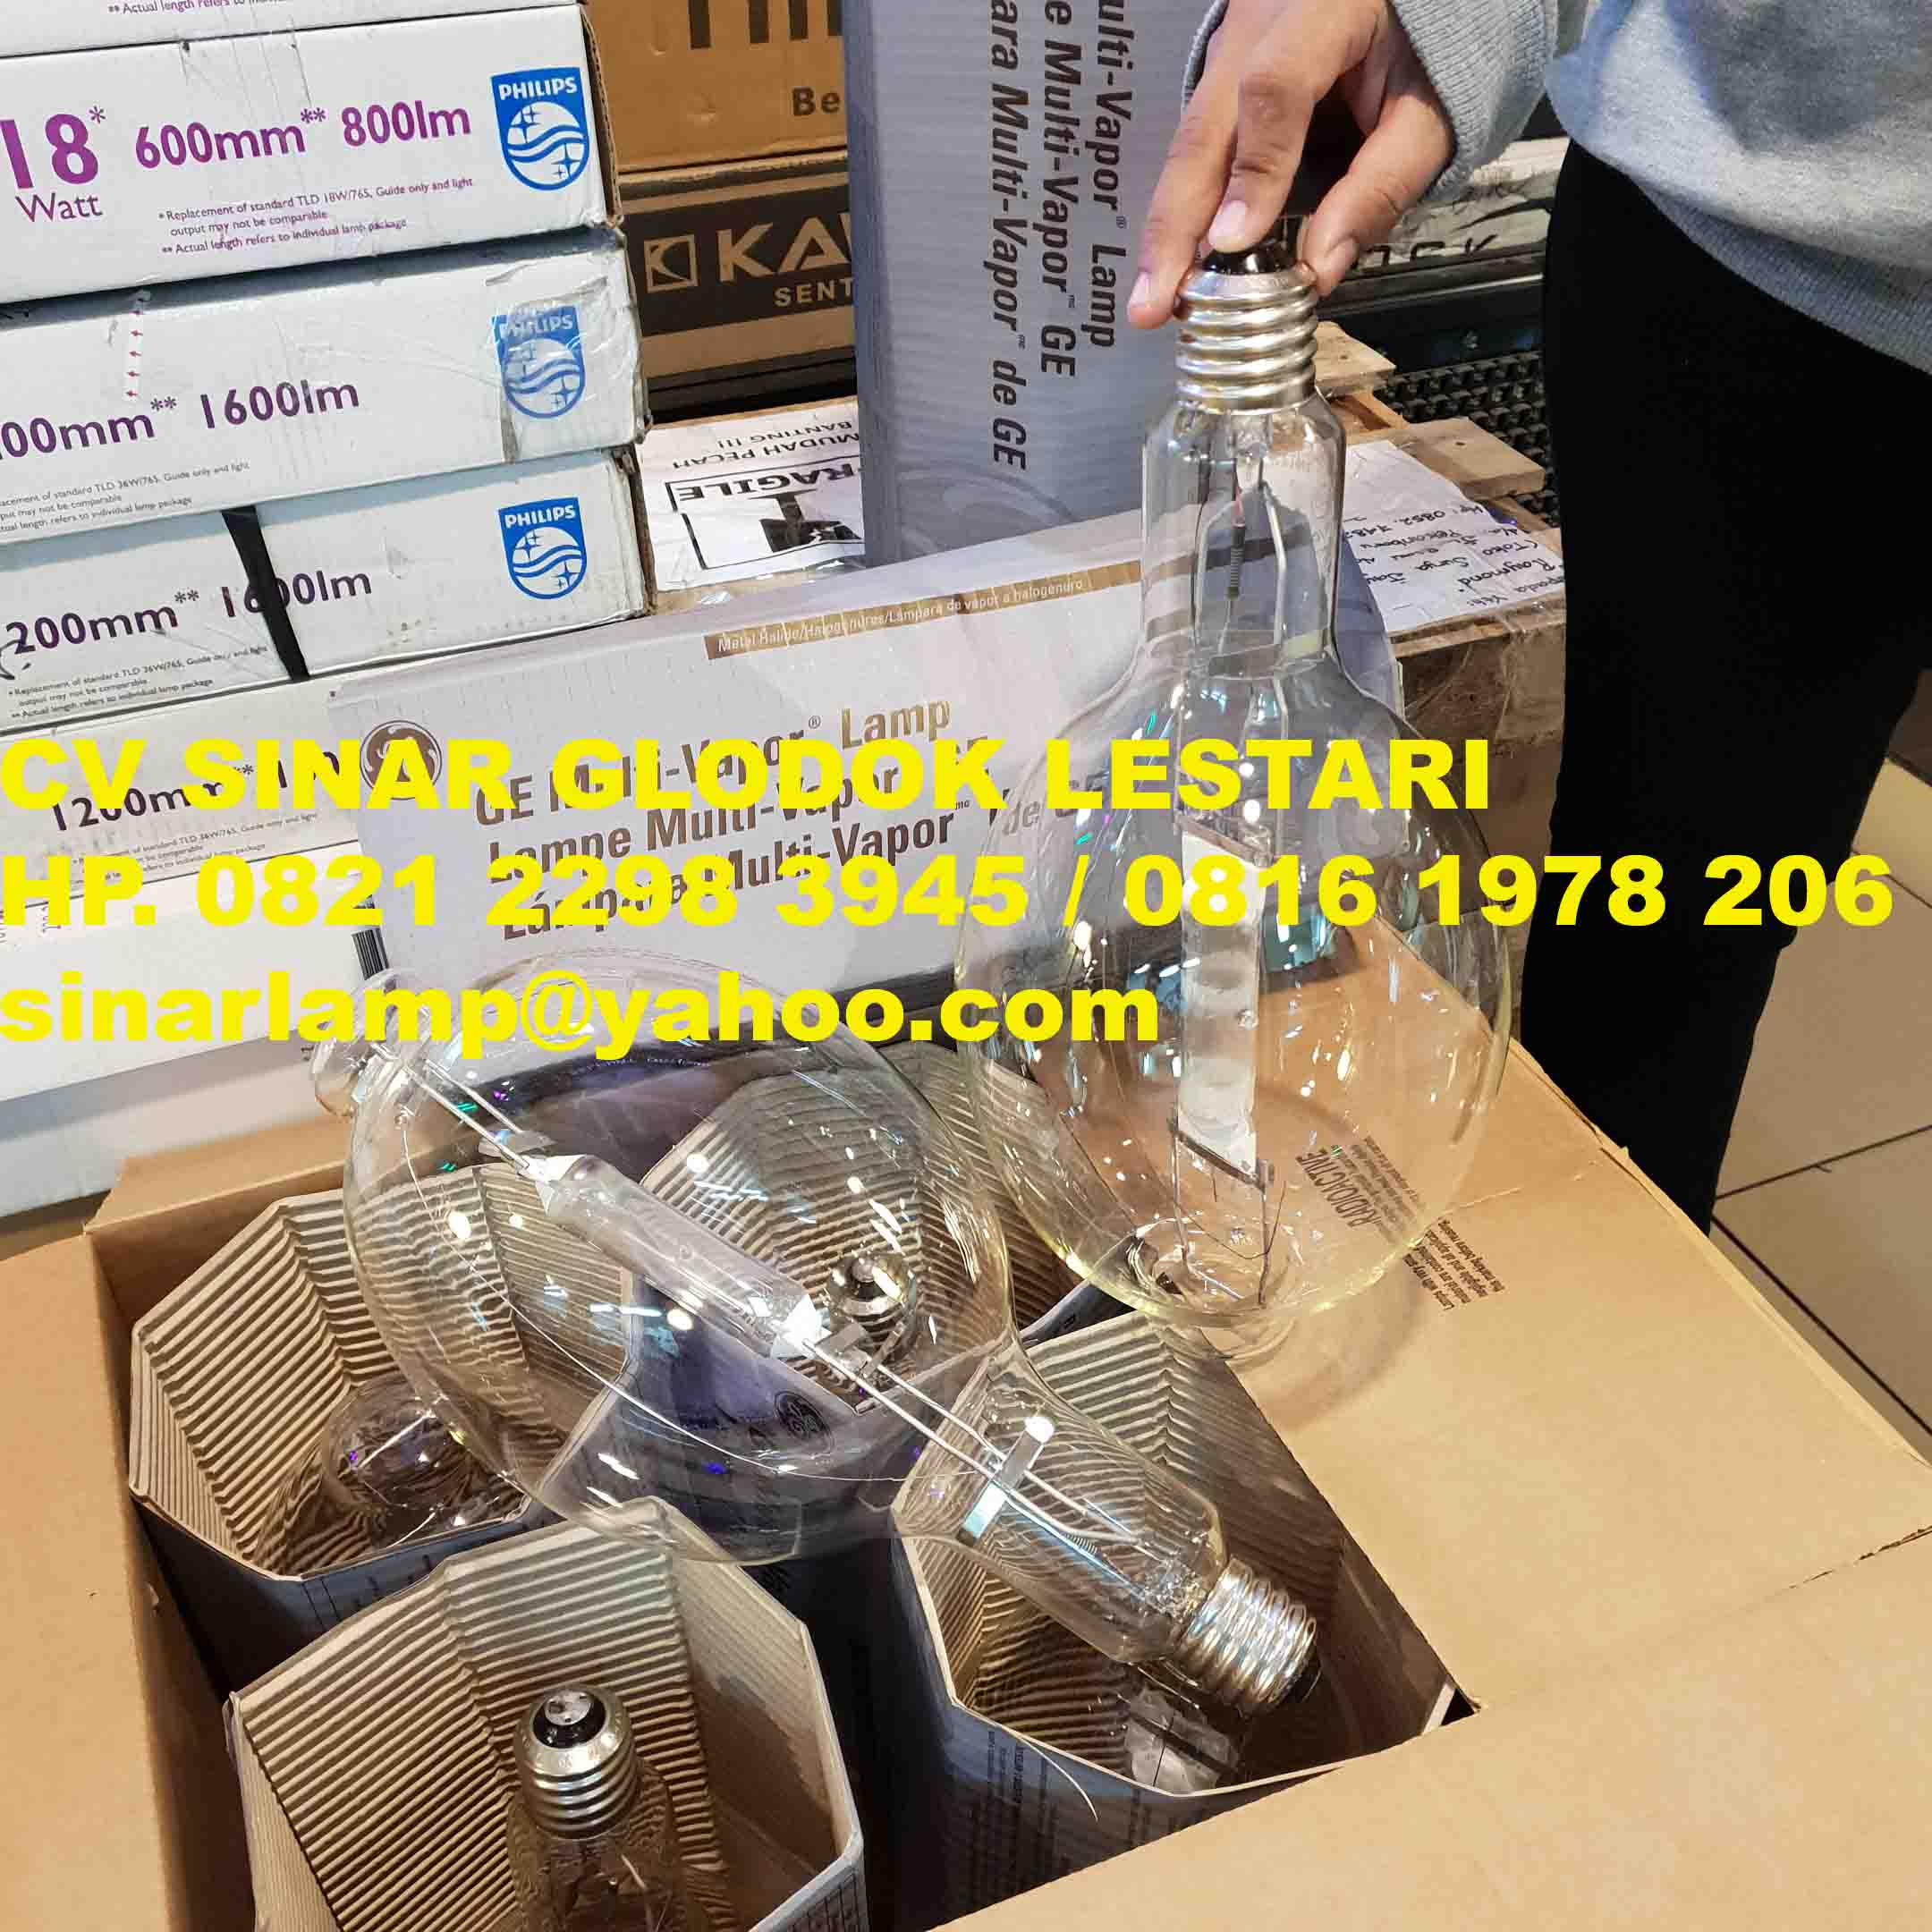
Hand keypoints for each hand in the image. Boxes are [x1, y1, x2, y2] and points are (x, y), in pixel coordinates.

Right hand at [1130, 0, 1452, 324]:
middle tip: (1154, 303)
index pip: (1274, 86)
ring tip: (1154, 297)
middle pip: (1205, 125)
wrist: (1410, 3)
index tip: (1233, 243)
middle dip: (1178, 223)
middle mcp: (1260, 18)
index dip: (1253, 169)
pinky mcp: (1220, 69)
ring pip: (1187, 138)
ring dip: (1170, 225)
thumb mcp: (1428, 116)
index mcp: (1324, 8)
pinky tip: (1176, 261)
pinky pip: (1196, 141)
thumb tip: (1317, 270)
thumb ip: (1381, 185)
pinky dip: (1186, 206)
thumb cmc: (1428, 54)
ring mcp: (1231, 40)